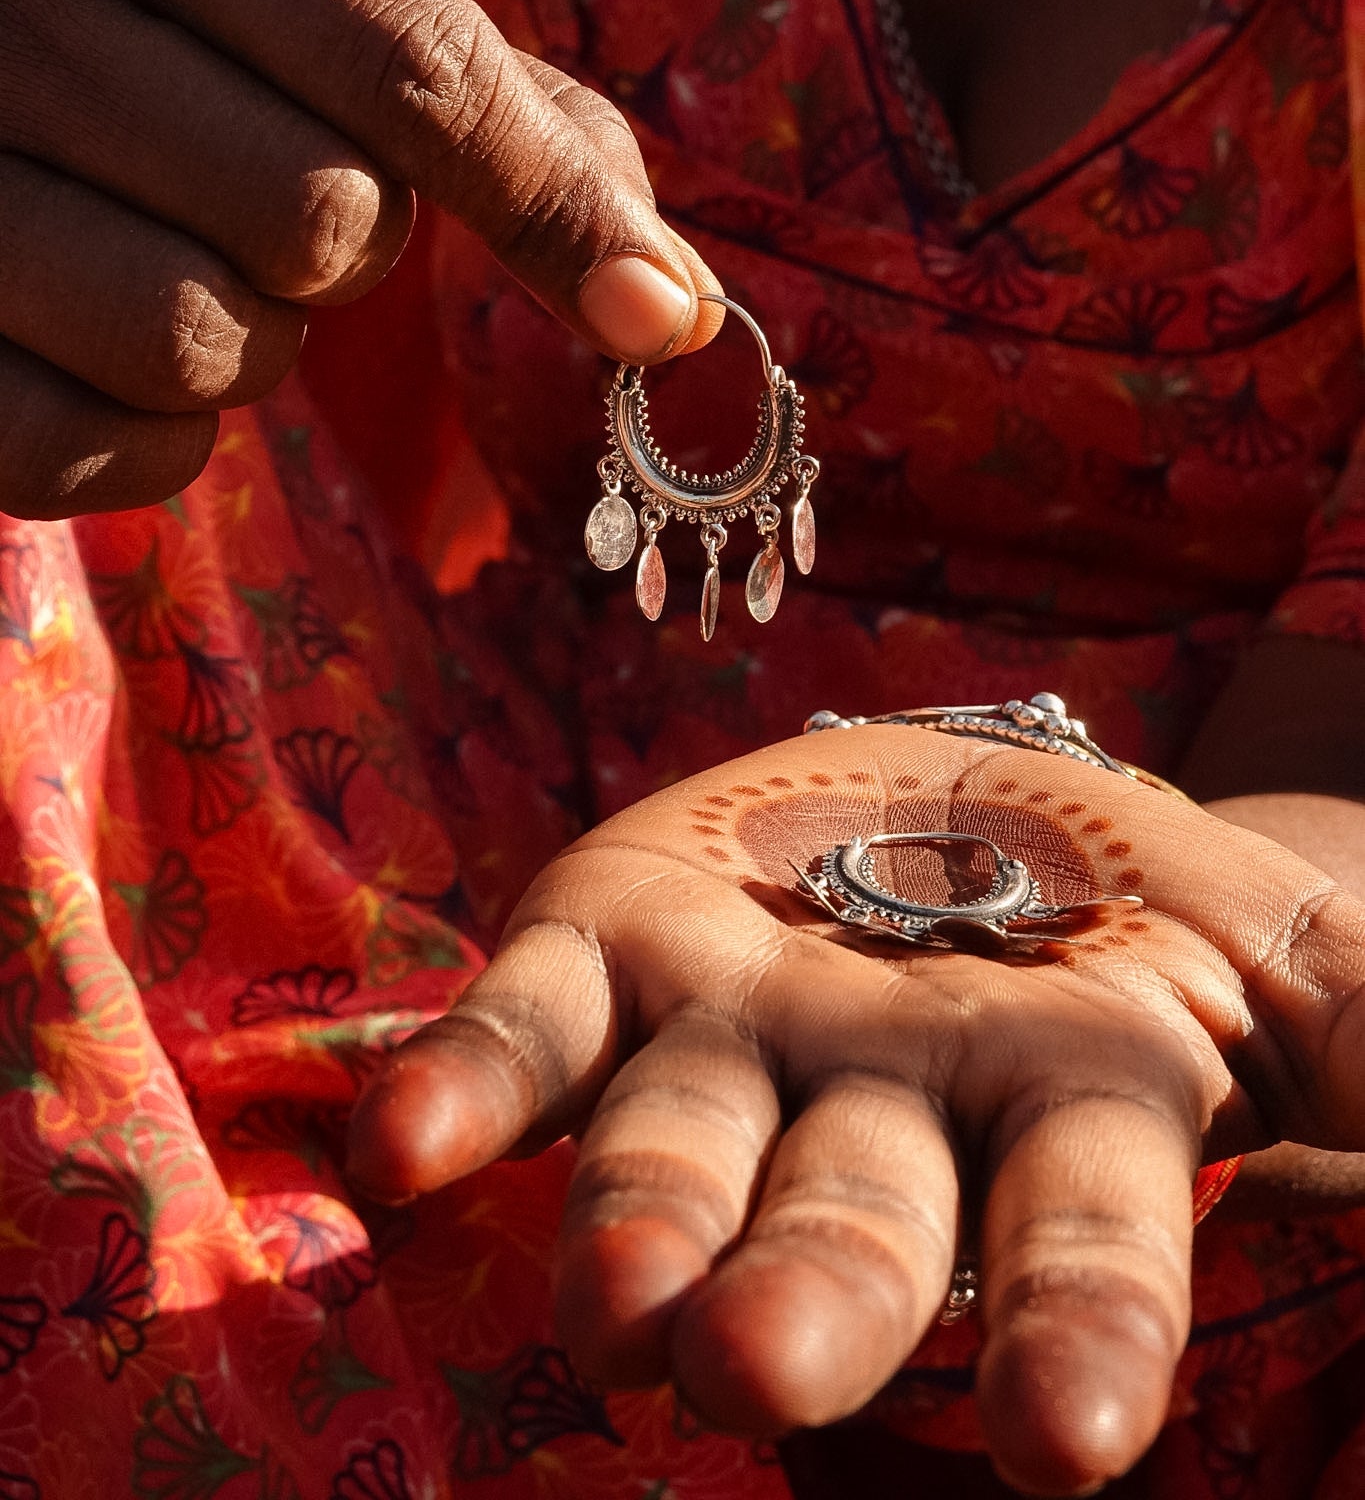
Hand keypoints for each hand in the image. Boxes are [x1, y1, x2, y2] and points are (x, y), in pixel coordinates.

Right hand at [0, 0, 718, 517]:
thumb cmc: (198, 67)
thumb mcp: (349, 35)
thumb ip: (526, 135)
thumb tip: (676, 311)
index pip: (412, 67)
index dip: (547, 209)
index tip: (657, 316)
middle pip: (321, 219)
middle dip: (343, 255)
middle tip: (265, 203)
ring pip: (202, 342)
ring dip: (246, 347)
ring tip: (177, 264)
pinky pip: (95, 450)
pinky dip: (148, 444)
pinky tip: (103, 356)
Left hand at [348, 723, 1364, 1496]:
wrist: (973, 798)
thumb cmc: (1145, 905)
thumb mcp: (1292, 950)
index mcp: (1063, 1116)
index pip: (1082, 1248)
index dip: (1078, 1335)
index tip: (1068, 1444)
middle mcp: (879, 1106)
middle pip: (850, 1226)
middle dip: (814, 1304)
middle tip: (748, 1378)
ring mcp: (734, 1032)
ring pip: (679, 1146)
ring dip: (637, 1224)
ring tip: (607, 1313)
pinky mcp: (611, 943)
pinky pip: (528, 1020)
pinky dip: (467, 1082)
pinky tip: (404, 1148)